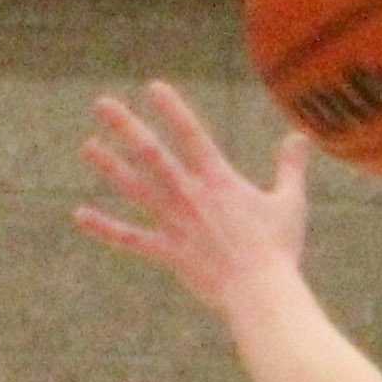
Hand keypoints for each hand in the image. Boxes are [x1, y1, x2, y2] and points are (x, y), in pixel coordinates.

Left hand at [76, 81, 311, 308]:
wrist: (263, 294)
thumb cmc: (280, 250)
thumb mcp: (290, 203)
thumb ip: (290, 167)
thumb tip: (301, 136)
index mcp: (220, 181)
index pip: (192, 135)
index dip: (173, 110)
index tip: (153, 87)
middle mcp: (191, 195)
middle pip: (152, 154)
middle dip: (126, 127)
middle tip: (101, 104)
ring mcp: (176, 223)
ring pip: (136, 189)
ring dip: (110, 167)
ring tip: (88, 146)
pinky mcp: (169, 252)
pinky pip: (131, 239)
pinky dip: (105, 228)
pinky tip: (80, 215)